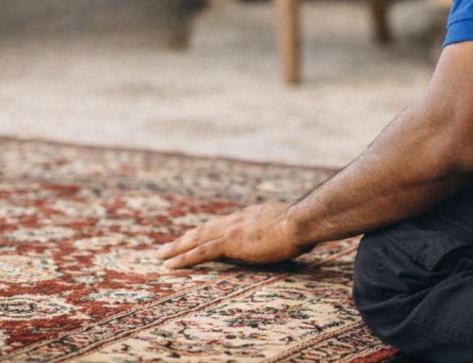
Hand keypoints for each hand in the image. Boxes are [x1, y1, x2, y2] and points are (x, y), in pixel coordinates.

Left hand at [157, 201, 306, 268]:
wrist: (302, 221)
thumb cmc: (304, 225)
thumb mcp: (294, 226)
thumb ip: (288, 230)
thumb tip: (299, 236)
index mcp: (252, 215)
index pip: (225, 224)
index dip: (209, 231)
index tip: (197, 237)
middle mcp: (238, 219)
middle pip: (206, 229)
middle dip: (185, 238)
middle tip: (167, 246)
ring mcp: (233, 229)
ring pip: (197, 239)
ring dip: (177, 248)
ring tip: (161, 256)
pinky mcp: (231, 242)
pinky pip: (201, 252)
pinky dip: (184, 258)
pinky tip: (170, 265)